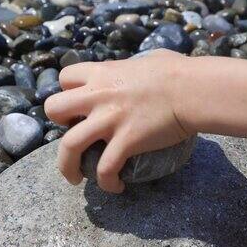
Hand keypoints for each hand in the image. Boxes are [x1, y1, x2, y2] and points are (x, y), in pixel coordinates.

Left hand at [44, 49, 194, 192]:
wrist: (193, 90)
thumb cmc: (179, 72)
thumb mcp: (149, 59)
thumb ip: (136, 66)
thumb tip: (145, 68)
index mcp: (102, 73)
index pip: (65, 78)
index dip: (68, 93)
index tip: (80, 106)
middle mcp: (98, 95)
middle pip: (54, 109)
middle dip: (59, 125)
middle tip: (75, 135)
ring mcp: (109, 120)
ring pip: (69, 146)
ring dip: (67, 166)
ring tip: (75, 177)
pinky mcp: (126, 141)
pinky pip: (105, 168)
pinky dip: (106, 182)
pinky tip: (115, 186)